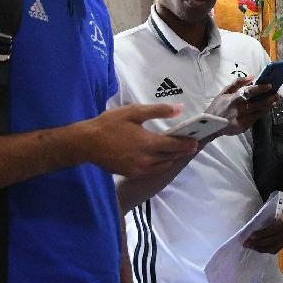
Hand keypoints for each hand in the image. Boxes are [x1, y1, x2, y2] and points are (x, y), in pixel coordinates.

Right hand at [76, 104, 198, 177]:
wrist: (85, 143)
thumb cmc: (109, 124)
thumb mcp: (134, 112)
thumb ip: (158, 111)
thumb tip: (180, 109)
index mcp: (148, 144)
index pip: (175, 146)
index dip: (187, 144)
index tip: (197, 141)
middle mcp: (146, 160)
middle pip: (170, 157)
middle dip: (182, 151)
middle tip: (191, 145)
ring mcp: (138, 169)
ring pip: (162, 166)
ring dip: (172, 159)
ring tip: (178, 151)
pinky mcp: (131, 173)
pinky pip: (152, 170)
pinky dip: (160, 164)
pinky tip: (161, 158)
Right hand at [204, 76, 278, 136]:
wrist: (209, 125)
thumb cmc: (218, 106)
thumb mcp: (224, 92)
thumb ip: (238, 83)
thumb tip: (251, 77)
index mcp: (233, 99)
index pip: (250, 92)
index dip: (261, 88)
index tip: (270, 86)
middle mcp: (238, 110)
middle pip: (258, 103)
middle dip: (269, 99)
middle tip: (277, 95)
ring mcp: (240, 120)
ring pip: (258, 112)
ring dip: (267, 107)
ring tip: (273, 102)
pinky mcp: (242, 128)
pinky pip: (255, 120)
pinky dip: (260, 114)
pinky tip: (264, 110)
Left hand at [243, 214, 282, 253]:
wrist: (279, 213)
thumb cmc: (272, 211)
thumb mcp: (268, 211)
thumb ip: (261, 218)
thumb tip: (249, 227)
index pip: (276, 228)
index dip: (264, 233)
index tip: (251, 235)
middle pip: (274, 240)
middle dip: (259, 242)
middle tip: (247, 243)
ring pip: (274, 247)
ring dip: (260, 248)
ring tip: (249, 246)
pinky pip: (273, 250)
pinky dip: (263, 250)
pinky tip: (255, 247)